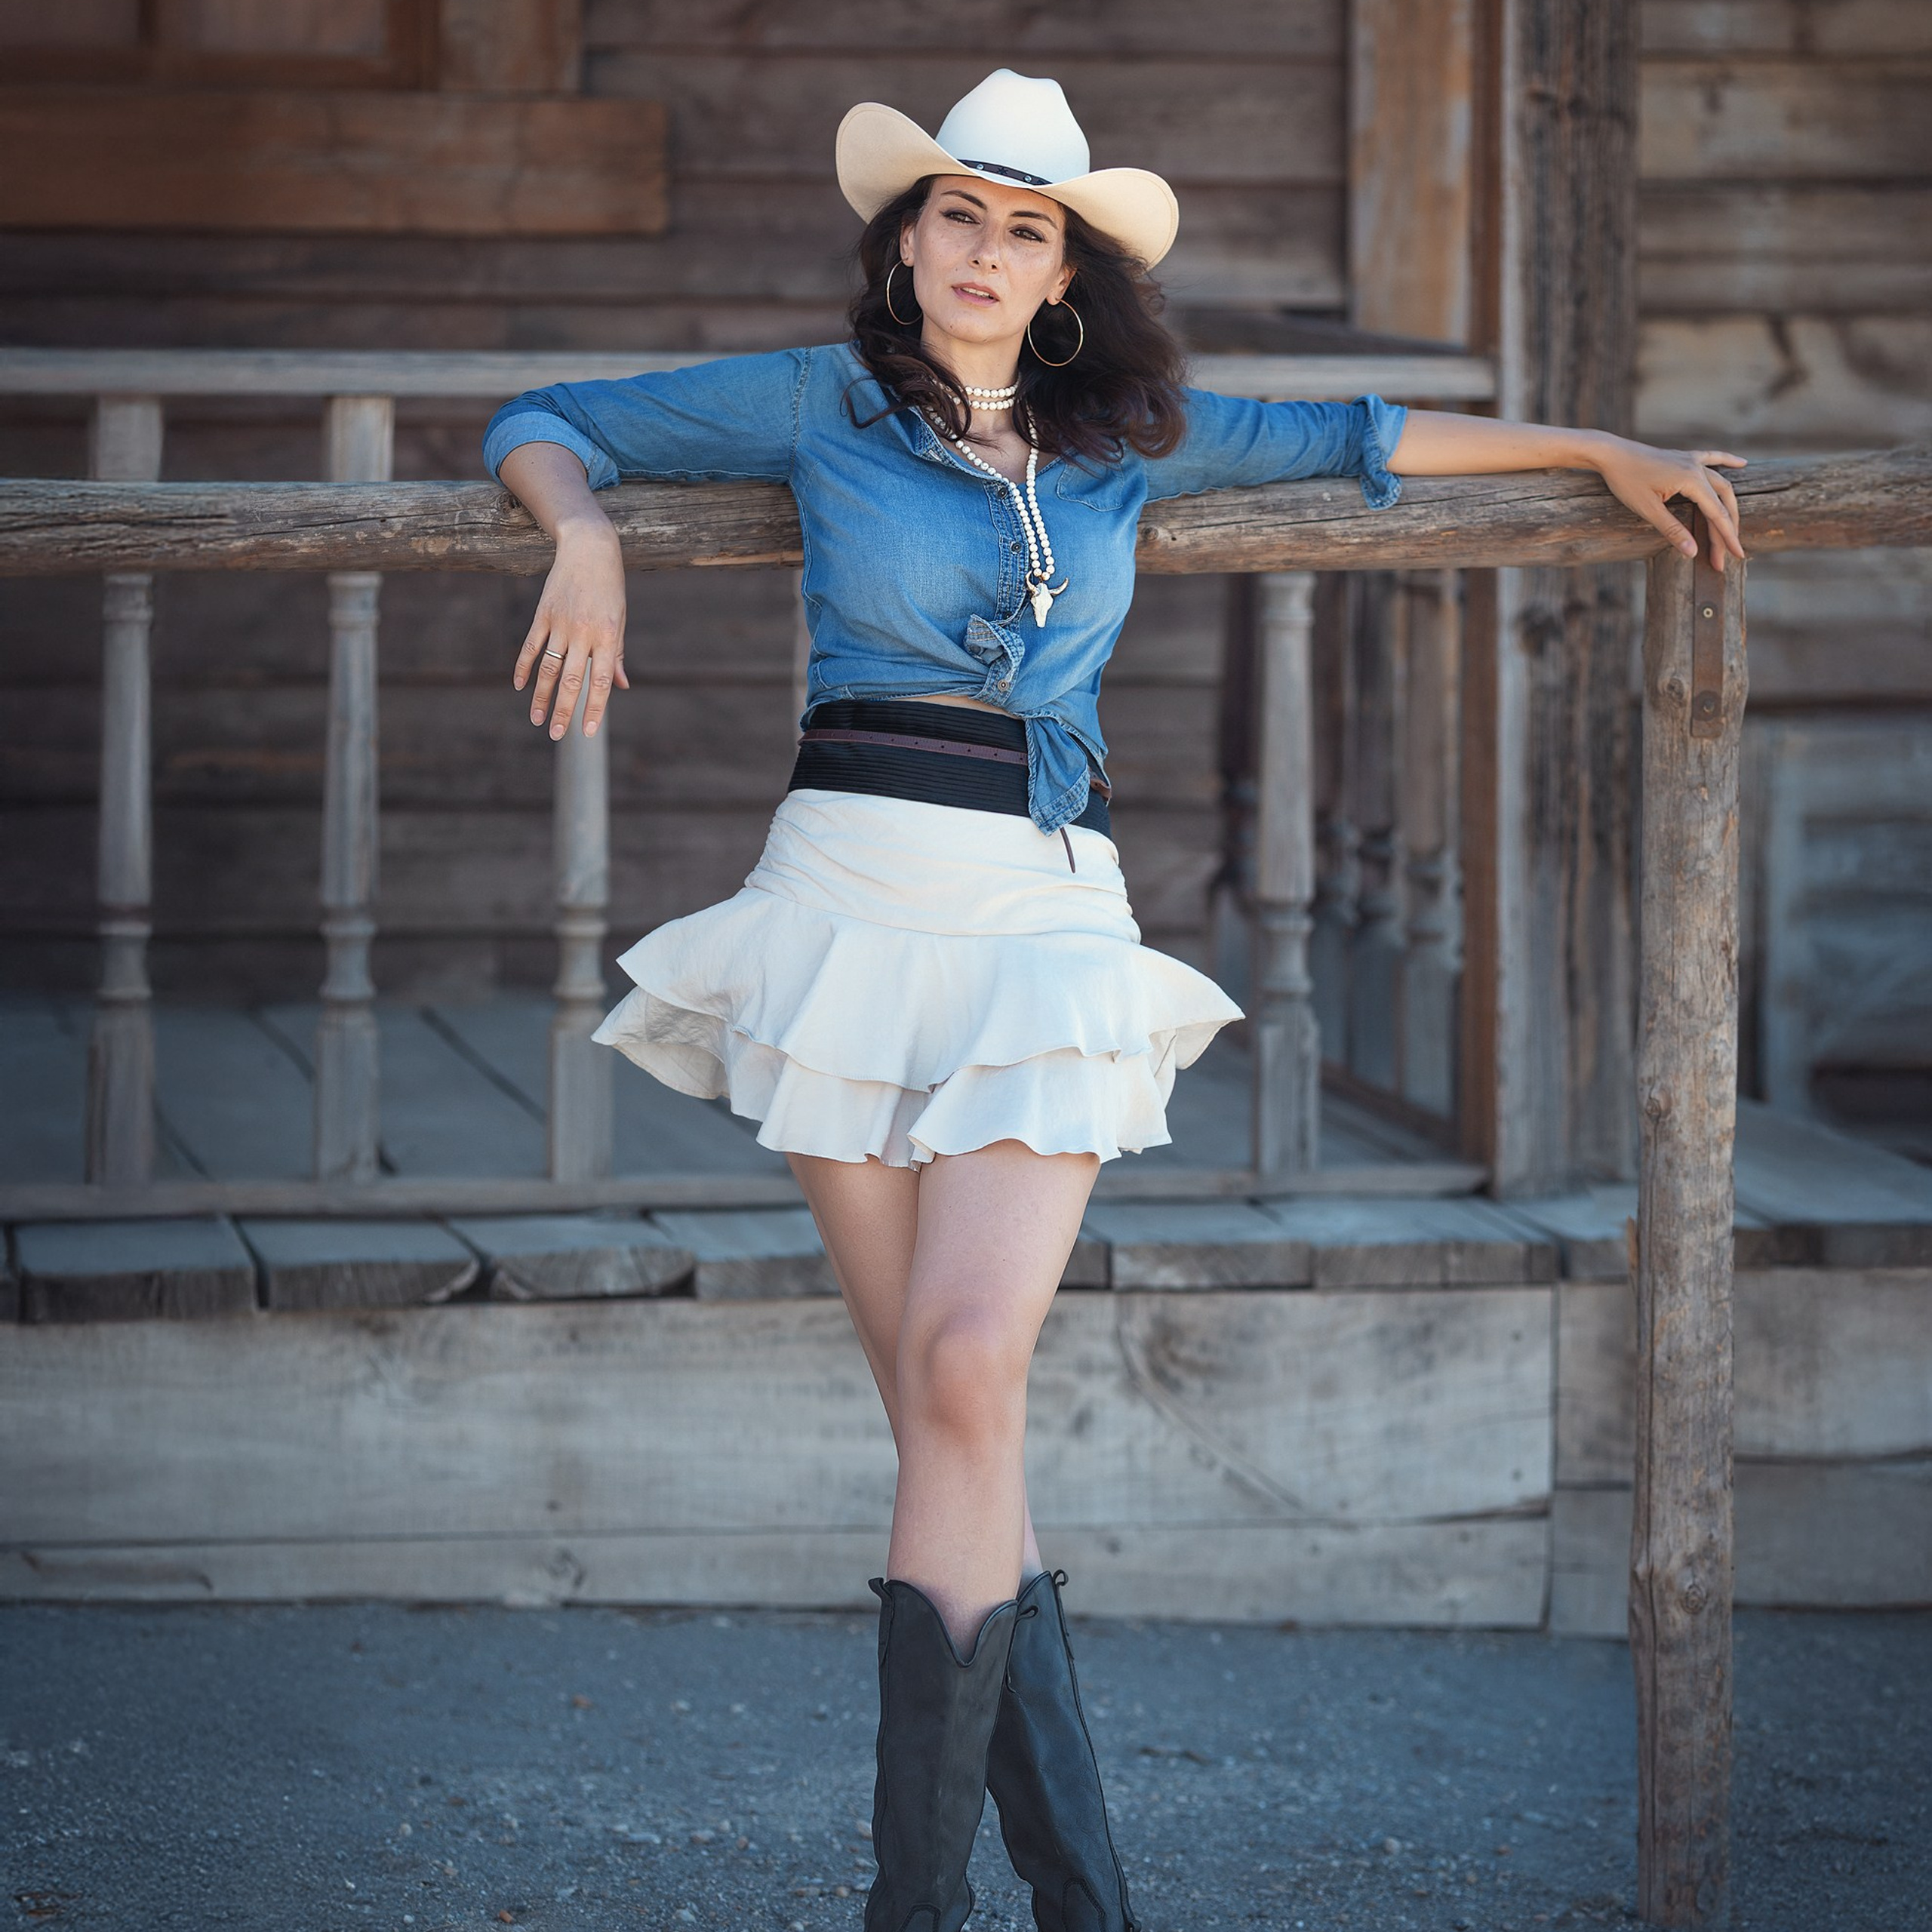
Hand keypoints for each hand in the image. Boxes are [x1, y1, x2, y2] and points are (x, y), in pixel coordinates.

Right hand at [513, 517, 629, 738]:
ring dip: (541, 697)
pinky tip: (520, 687)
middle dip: (564, 710)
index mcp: (607, 636)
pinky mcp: (542, 613)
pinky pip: (531, 646)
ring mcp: (560, 623)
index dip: (594, 708)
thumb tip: (621, 686)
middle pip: (571, 680)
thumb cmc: (610, 588)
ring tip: (538, 720)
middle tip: (557, 735)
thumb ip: (616, 655)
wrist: (589, 548)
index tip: (588, 732)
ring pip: (548, 668)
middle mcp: (583, 632)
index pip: (601, 681)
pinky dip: (524, 667)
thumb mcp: (620, 619)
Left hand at [1591, 435, 1747, 569]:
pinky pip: (1712, 458)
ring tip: (1736, 526)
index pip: (1716, 514)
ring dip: (1729, 505)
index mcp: (1691, 480)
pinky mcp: (1684, 457)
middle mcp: (1697, 468)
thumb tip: (1693, 552)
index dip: (1727, 537)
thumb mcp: (1647, 510)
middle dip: (1727, 528)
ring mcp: (1692, 460)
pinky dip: (1728, 462)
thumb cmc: (1626, 481)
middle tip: (1730, 552)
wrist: (1611, 453)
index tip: (1736, 555)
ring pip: (1720, 484)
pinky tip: (1742, 464)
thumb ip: (1672, 530)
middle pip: (1722, 501)